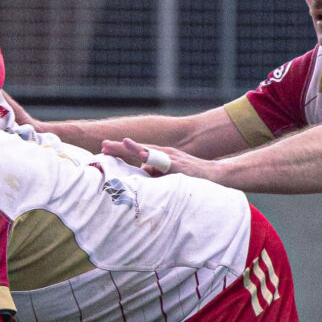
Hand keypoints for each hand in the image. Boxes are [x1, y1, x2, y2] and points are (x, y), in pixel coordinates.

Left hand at [101, 136, 220, 182]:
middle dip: (121, 147)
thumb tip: (139, 176)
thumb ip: (154, 175)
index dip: (120, 150)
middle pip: (140, 149)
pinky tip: (145, 158)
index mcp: (160, 158)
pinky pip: (168, 163)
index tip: (102, 149)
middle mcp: (166, 154)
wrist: (218, 176)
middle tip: (103, 145)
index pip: (136, 152)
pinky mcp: (183, 166)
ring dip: (137, 149)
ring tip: (122, 144)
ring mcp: (175, 159)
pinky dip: (156, 160)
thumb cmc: (192, 177)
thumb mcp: (169, 176)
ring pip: (152, 152)